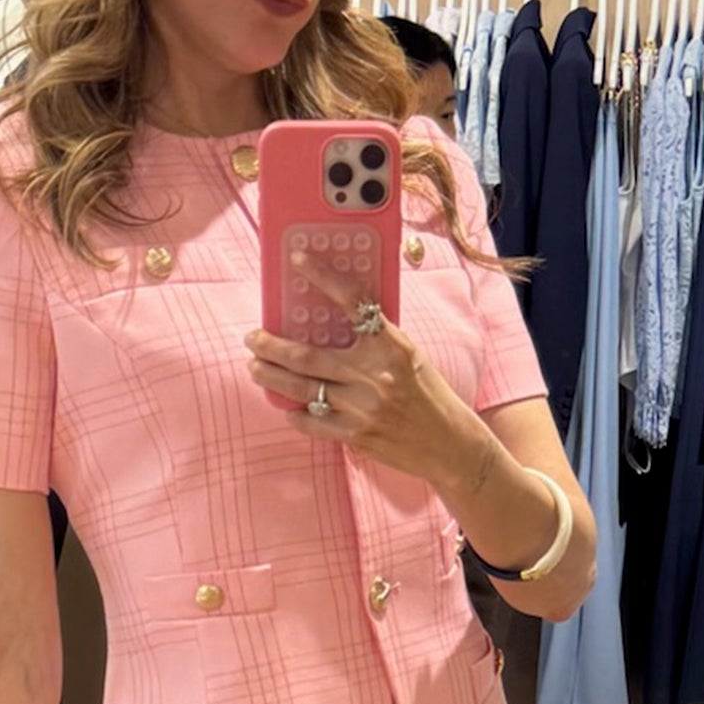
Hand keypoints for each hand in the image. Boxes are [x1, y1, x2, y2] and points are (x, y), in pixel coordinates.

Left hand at [244, 252, 473, 488]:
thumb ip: (374, 341)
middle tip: (253, 338)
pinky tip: (287, 406)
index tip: (300, 260)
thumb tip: (332, 324)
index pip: (353, 301)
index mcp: (391, 346)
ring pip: (303, 389)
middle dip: (272, 346)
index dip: (324, 277)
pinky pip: (313, 422)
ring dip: (271, 377)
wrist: (450, 444)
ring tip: (256, 367)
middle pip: (307, 357)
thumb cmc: (429, 395)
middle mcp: (375, 376)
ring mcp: (363, 409)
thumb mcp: (409, 357)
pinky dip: (296, 413)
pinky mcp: (356, 436)